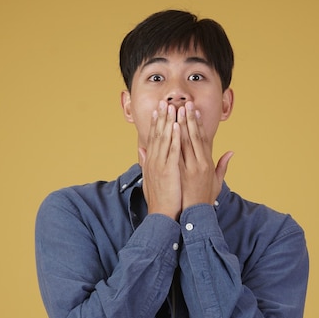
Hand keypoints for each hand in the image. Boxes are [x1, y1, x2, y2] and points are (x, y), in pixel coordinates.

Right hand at [138, 100, 182, 219]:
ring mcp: (160, 165)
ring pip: (165, 139)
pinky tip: (178, 126)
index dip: (156, 123)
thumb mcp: (148, 179)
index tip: (159, 110)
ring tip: (172, 108)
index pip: (153, 138)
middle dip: (162, 117)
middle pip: (158, 134)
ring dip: (169, 122)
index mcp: (151, 162)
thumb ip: (145, 163)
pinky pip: (173, 151)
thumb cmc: (159, 199)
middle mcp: (153, 160)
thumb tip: (141, 151)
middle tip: (165, 102)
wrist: (161, 215)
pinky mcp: (168, 170)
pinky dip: (175, 138)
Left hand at [177, 102, 232, 209]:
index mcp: (207, 164)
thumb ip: (223, 166)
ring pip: (185, 141)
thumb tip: (230, 152)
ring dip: (180, 124)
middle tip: (184, 103)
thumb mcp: (217, 182)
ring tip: (176, 110)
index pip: (203, 139)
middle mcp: (200, 163)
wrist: (195, 216)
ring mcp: (190, 167)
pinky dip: (174, 140)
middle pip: (194, 136)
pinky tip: (170, 128)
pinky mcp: (181, 173)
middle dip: (189, 118)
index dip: (199, 123)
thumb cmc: (204, 200)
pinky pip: (176, 153)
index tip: (194, 111)